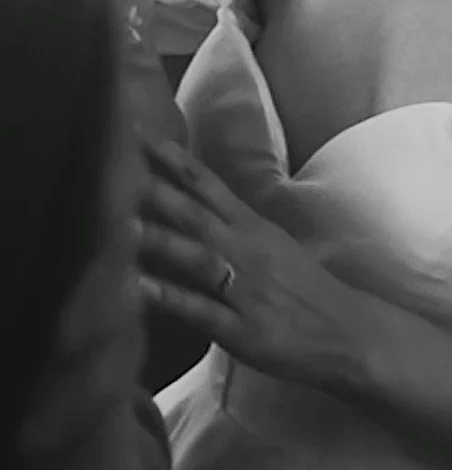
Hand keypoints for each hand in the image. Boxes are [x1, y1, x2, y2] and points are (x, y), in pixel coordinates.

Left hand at [137, 135, 357, 389]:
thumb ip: (229, 221)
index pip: (207, 184)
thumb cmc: (302, 287)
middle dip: (157, 191)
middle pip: (196, 214)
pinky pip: (201, 310)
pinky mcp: (243, 330)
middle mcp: (246, 251)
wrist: (350, 335)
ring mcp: (245, 290)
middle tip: (118, 168)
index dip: (172, 159)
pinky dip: (170, 298)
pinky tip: (139, 288)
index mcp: (252, 227)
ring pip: (196, 258)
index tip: (138, 135)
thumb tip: (184, 196)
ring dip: (160, 240)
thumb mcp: (269, 242)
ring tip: (122, 225)